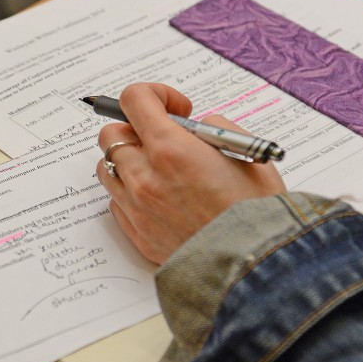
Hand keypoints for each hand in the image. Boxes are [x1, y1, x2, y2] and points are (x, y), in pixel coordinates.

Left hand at [96, 83, 285, 264]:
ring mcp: (137, 208)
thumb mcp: (247, 154)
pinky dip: (131, 194)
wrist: (253, 266)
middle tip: (163, 139)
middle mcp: (145, 176)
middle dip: (136, 129)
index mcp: (171, 149)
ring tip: (159, 170)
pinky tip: (160, 198)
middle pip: (111, 133)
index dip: (155, 94)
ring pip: (106, 168)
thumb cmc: (256, 212)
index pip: (134, 99)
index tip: (176, 109)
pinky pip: (116, 203)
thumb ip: (217, 129)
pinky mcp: (137, 234)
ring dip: (128, 161)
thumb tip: (200, 128)